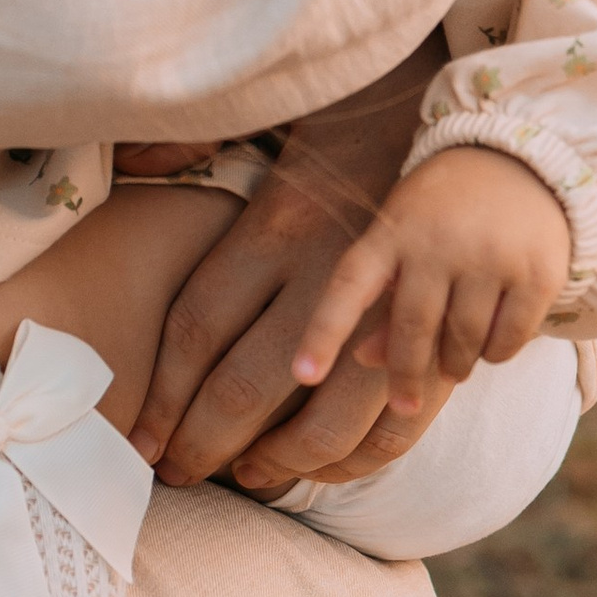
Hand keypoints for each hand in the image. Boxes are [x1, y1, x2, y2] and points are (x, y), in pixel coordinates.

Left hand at [130, 38, 446, 489]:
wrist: (468, 121)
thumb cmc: (356, 125)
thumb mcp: (273, 120)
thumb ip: (195, 145)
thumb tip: (128, 166)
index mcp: (276, 224)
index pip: (198, 327)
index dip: (163, 395)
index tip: (143, 441)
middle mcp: (327, 272)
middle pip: (247, 386)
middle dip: (206, 445)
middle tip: (180, 473)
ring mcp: (386, 310)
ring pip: (326, 420)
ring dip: (284, 463)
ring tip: (254, 476)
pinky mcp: (440, 334)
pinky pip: (402, 421)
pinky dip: (364, 456)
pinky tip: (332, 466)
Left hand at [287, 147, 572, 419]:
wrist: (522, 162)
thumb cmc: (445, 212)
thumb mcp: (404, 239)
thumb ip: (385, 298)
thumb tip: (365, 359)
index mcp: (393, 230)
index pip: (349, 285)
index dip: (323, 333)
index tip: (302, 376)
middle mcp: (440, 240)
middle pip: (413, 329)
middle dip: (405, 378)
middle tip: (403, 405)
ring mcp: (491, 254)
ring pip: (463, 342)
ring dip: (455, 365)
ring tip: (454, 364)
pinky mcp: (537, 271)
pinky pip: (507, 340)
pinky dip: (495, 354)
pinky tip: (490, 344)